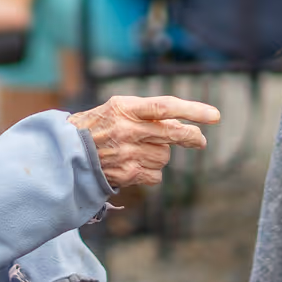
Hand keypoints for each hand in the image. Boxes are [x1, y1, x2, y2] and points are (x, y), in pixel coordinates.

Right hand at [69, 95, 220, 189]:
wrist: (67, 154)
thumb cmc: (96, 127)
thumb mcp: (116, 109)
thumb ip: (147, 114)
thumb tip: (181, 124)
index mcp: (124, 107)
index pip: (165, 106)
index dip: (192, 110)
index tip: (214, 116)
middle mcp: (127, 129)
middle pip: (172, 134)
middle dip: (191, 137)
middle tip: (201, 140)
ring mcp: (127, 153)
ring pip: (164, 156)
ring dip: (159, 154)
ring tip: (136, 151)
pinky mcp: (127, 174)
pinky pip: (156, 175)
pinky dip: (150, 172)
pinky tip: (133, 165)